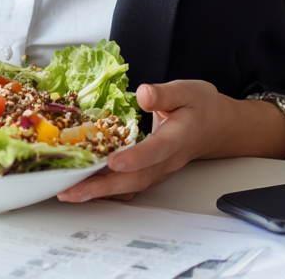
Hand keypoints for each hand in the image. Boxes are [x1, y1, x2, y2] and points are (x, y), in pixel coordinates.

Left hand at [57, 80, 284, 202]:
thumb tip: (143, 93)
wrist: (215, 126)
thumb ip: (164, 93)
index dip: (135, 158)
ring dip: (100, 192)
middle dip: (104, 186)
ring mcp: (159, 171)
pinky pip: (129, 186)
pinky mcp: (151, 173)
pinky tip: (85, 188)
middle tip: (73, 189)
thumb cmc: (199, 106)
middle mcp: (167, 161)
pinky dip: (107, 190)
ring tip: (70, 192)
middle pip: (136, 179)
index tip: (112, 161)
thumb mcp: (186, 91)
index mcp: (178, 137)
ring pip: (130, 186)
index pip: (156, 151)